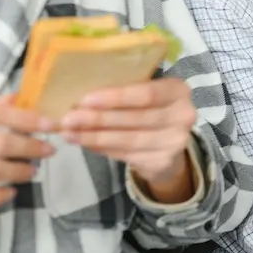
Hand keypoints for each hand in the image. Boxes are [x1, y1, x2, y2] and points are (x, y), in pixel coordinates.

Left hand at [59, 78, 197, 191]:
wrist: (168, 141)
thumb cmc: (149, 109)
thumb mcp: (143, 93)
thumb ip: (121, 91)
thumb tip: (79, 97)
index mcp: (178, 91)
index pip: (147, 93)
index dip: (116, 97)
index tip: (85, 99)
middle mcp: (184, 116)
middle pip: (136, 118)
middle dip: (99, 119)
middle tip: (68, 119)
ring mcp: (176, 142)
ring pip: (129, 140)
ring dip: (95, 137)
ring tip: (69, 133)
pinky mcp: (163, 162)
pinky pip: (127, 155)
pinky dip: (102, 149)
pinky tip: (85, 143)